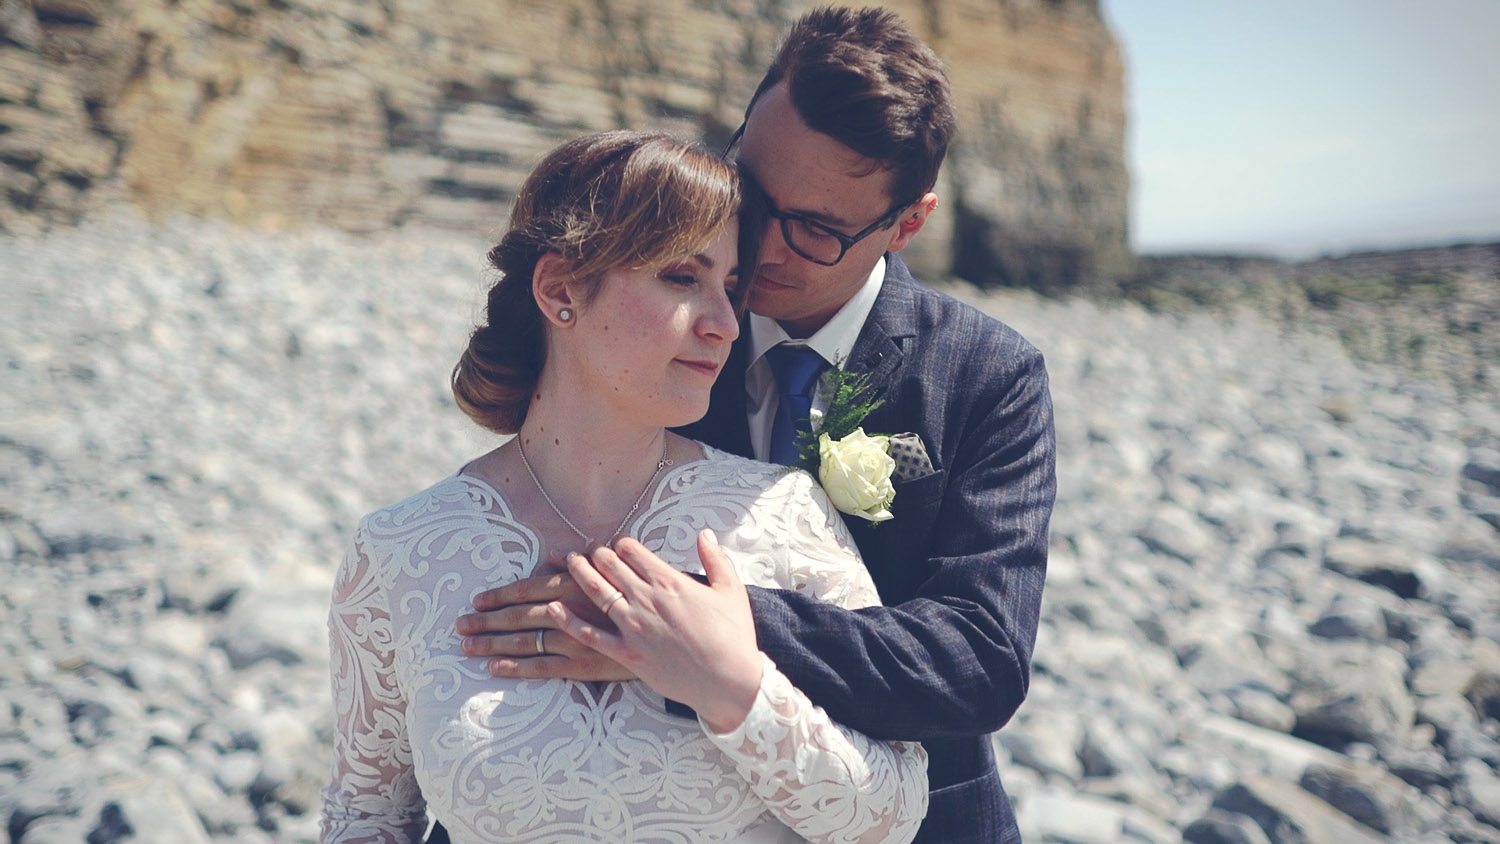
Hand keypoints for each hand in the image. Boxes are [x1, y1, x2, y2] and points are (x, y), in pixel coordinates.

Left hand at [456, 553, 635, 681]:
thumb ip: (580, 565)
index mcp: (575, 586)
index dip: (500, 595)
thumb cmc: (642, 599)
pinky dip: (514, 667)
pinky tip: (493, 666)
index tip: (478, 599)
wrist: (672, 636)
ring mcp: (573, 640)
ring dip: (490, 643)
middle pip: (517, 615)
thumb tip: (553, 556)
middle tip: (460, 624)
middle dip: (485, 620)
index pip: (527, 589)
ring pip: (522, 642)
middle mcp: (569, 611)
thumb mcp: (616, 572)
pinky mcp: (581, 666)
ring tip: (466, 644)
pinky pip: (540, 667)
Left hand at [549, 530, 762, 732]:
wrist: (729, 681)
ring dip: (579, 573)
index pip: (633, 551)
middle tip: (588, 550)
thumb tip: (704, 533)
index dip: (621, 543)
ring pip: (596, 592)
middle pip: (610, 567)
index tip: (616, 544)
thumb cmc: (734, 637)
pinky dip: (568, 621)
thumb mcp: (731, 590)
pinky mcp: (626, 654)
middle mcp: (646, 599)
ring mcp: (633, 627)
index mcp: (670, 581)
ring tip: (569, 561)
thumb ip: (715, 558)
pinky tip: (552, 609)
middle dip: (596, 554)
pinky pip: (589, 635)